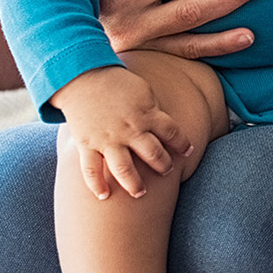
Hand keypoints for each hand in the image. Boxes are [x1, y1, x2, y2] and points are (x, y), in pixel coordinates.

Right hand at [50, 65, 191, 199]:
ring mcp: (108, 139)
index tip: (189, 151)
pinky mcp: (87, 144)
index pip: (172, 132)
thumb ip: (153, 110)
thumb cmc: (117, 82)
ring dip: (134, 183)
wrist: (84, 76)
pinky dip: (96, 185)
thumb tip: (163, 127)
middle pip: (153, 153)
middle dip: (163, 165)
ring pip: (125, 168)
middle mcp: (130, 129)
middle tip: (168, 171)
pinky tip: (104, 196)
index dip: (183, 143)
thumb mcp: (143, 90)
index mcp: (147, 113)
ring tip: (141, 193)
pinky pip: (92, 170)